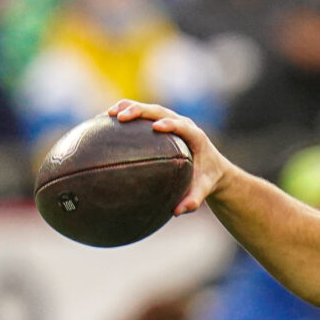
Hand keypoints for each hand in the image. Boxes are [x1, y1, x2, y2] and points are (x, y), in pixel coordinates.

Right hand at [108, 100, 228, 214]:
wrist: (213, 167)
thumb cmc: (206, 179)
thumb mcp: (202, 190)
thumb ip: (193, 201)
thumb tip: (177, 212)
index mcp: (196, 138)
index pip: (183, 127)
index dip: (170, 124)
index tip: (156, 127)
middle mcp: (183, 125)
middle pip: (161, 112)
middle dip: (141, 111)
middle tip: (120, 116)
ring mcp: (172, 121)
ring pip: (151, 110)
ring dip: (130, 108)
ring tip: (109, 114)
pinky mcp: (163, 122)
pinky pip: (144, 116)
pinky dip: (127, 114)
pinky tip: (106, 120)